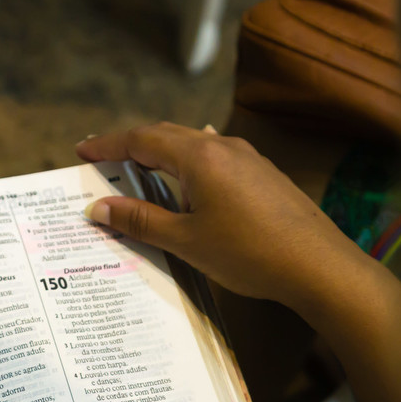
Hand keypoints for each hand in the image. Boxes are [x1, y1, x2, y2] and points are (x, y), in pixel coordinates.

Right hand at [76, 122, 367, 316]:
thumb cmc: (249, 253)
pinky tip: (192, 176)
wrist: (318, 265)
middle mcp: (224, 147)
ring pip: (194, 145)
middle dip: (132, 146)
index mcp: (199, 156)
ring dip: (163, 155)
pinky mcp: (264, 176)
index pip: (142, 139)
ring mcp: (248, 158)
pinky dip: (189, 166)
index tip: (82, 150)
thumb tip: (98, 207)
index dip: (108, 144)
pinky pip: (216, 159)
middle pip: (167, 135)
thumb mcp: (186, 240)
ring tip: (140, 169)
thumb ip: (140, 220)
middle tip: (103, 158)